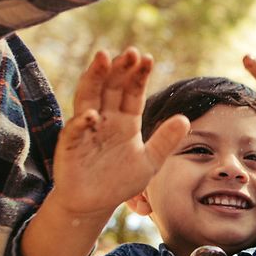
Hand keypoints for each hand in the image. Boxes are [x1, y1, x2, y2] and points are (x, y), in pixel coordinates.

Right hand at [47, 48, 188, 219]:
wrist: (95, 204)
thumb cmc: (119, 180)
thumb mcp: (150, 161)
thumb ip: (166, 141)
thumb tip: (185, 118)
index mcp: (124, 120)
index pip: (132, 92)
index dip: (138, 75)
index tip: (147, 58)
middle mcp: (104, 118)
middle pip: (110, 87)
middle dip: (119, 69)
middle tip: (130, 52)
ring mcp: (86, 129)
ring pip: (89, 97)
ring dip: (94, 78)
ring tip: (103, 59)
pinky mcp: (70, 146)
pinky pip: (75, 131)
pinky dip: (82, 122)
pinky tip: (92, 114)